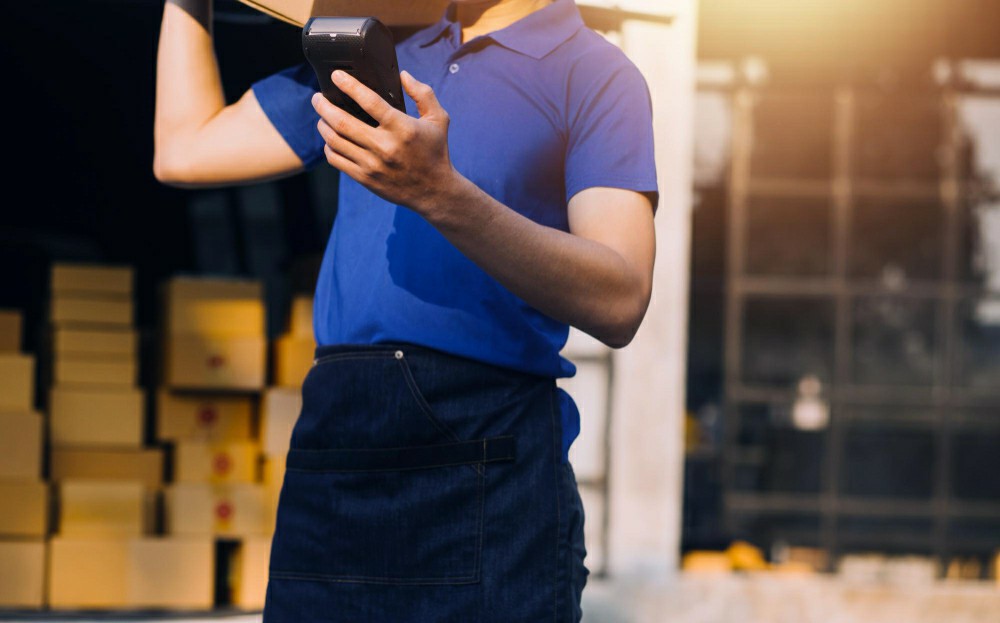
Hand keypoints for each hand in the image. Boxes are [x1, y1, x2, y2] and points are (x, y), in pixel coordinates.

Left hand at [311, 70, 461, 216]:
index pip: (369, 102)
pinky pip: (337, 160)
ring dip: (323, 125)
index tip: (336, 76)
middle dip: (324, 106)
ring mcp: (373, 164)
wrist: (434, 191)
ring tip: (322, 117)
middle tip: (317, 98)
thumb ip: (423, 94)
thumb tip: (403, 75)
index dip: (349, 86)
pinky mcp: (366, 178)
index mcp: (402, 128)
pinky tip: (330, 139)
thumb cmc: (436, 151)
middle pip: (343, 122)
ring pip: (335, 141)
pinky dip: (328, 147)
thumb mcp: (438, 119)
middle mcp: (385, 146)